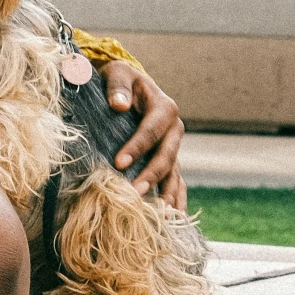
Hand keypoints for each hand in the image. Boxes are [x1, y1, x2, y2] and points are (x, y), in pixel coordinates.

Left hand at [103, 61, 186, 208]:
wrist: (131, 87)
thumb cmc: (121, 81)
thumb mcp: (118, 73)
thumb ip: (118, 86)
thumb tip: (119, 104)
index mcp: (164, 108)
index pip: (151, 130)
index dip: (137, 147)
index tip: (119, 163)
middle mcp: (174, 130)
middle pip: (166, 156)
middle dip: (151, 176)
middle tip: (134, 193)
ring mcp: (174, 148)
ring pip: (174, 174)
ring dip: (166, 195)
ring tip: (159, 217)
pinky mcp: (170, 162)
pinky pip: (177, 184)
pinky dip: (176, 201)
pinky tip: (172, 221)